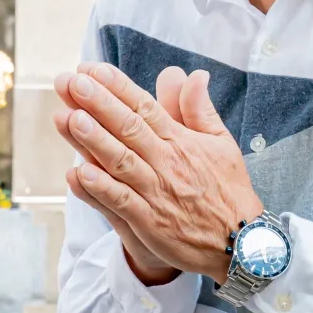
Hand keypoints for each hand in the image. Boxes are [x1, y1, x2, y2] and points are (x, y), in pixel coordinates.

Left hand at [52, 62, 262, 284]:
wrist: (242, 242)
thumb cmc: (228, 190)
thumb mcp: (221, 142)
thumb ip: (200, 109)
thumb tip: (192, 74)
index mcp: (181, 141)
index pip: (145, 107)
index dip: (118, 87)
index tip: (92, 69)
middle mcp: (167, 162)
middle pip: (128, 128)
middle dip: (98, 103)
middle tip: (71, 82)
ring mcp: (157, 192)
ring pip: (121, 161)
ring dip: (94, 140)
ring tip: (69, 117)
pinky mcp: (150, 222)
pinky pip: (122, 202)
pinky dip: (101, 189)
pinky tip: (79, 174)